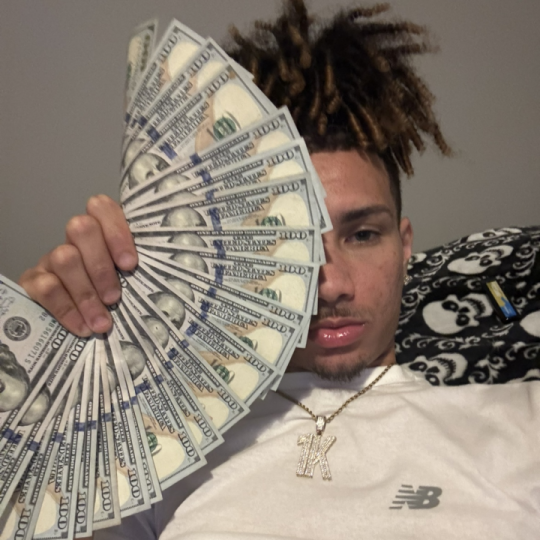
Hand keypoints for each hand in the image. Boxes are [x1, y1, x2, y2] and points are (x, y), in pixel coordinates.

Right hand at [19, 195, 136, 336]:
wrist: (74, 321)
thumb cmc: (115, 293)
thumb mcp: (129, 278)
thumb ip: (135, 270)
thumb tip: (160, 278)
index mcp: (102, 231)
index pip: (102, 207)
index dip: (116, 232)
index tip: (130, 265)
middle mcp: (74, 238)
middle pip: (81, 228)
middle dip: (101, 267)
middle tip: (114, 298)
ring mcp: (51, 257)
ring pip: (64, 258)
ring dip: (86, 294)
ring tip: (102, 322)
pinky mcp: (33, 280)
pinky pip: (46, 287)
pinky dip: (66, 310)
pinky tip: (83, 327)